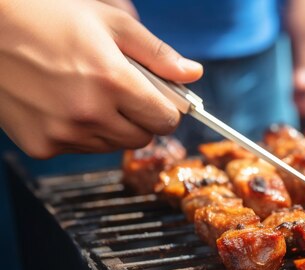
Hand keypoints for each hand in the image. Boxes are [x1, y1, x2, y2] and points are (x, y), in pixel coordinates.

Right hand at [0, 0, 201, 158]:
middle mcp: (89, 113)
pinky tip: (63, 104)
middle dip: (140, 119)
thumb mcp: (108, 22)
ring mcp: (64, 134)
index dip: (166, 110)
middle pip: (141, 138)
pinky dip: (80, 133)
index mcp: (112, 81)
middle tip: (121, 94)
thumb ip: (157, 54)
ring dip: (111, 127)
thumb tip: (193, 74)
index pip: (165, 121)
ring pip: (112, 146)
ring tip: (87, 93)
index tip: (160, 101)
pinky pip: (80, 149)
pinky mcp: (41, 146)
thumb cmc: (45, 15)